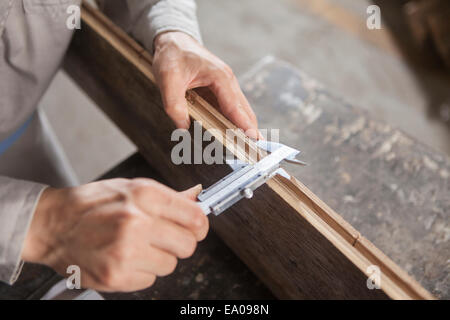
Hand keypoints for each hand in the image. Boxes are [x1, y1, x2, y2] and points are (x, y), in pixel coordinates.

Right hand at [22, 179, 207, 291]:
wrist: (53, 225)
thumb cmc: (92, 204)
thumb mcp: (132, 188)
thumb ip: (169, 197)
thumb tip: (197, 197)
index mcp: (145, 196)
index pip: (196, 218)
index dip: (199, 225)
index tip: (195, 227)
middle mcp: (137, 223)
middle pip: (188, 245)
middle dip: (180, 242)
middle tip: (163, 237)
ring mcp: (126, 252)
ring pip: (170, 265)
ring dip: (159, 258)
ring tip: (137, 245)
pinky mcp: (116, 276)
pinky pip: (150, 280)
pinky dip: (142, 271)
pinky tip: (126, 257)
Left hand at [153, 31, 260, 139]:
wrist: (173, 40)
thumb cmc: (172, 55)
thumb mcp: (167, 78)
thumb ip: (174, 104)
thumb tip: (183, 128)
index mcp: (220, 77)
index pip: (235, 106)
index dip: (244, 125)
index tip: (254, 140)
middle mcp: (228, 81)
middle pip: (244, 111)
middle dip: (249, 131)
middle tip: (253, 152)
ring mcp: (226, 86)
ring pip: (240, 111)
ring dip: (243, 128)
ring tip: (247, 148)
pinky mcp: (221, 90)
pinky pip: (231, 109)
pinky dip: (234, 122)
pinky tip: (233, 136)